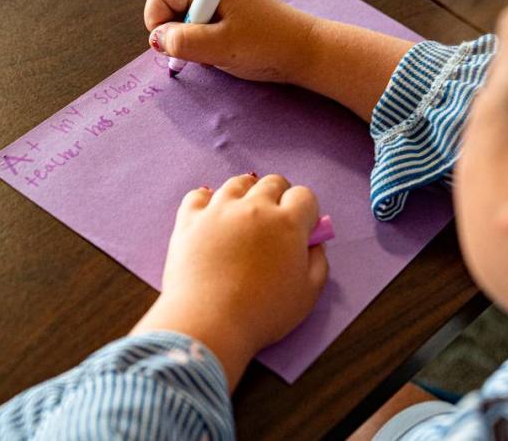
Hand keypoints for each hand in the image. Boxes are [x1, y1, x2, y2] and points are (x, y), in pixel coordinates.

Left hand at [132, 173, 328, 390]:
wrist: (209, 324)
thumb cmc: (262, 314)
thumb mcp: (308, 294)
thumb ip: (318, 262)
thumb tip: (314, 243)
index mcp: (288, 223)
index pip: (304, 195)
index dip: (306, 210)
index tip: (303, 227)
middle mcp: (254, 207)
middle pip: (272, 182)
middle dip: (280, 196)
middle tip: (276, 220)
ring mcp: (219, 210)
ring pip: (238, 183)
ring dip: (247, 193)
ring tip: (245, 215)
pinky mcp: (189, 220)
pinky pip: (199, 195)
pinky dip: (208, 201)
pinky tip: (213, 216)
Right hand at [145, 0, 316, 82]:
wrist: (308, 54)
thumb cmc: (270, 47)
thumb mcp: (221, 47)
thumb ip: (184, 41)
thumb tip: (158, 38)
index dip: (157, 18)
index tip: (170, 44)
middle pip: (172, 2)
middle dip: (175, 30)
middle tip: (196, 52)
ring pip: (187, 17)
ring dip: (192, 40)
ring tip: (215, 54)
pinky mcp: (233, 14)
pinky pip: (204, 25)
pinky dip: (205, 42)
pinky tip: (223, 53)